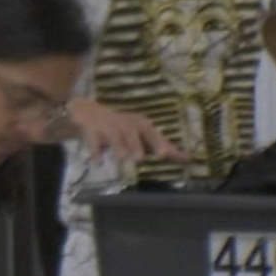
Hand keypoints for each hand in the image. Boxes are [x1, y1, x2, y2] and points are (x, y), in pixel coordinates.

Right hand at [59, 98, 188, 163]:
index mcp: (139, 125)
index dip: (160, 143)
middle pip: (133, 131)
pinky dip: (95, 150)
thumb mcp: (141, 135)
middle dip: (138, 143)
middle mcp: (124, 124)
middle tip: (142, 158)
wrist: (87, 113)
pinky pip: (93, 140)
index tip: (168, 155)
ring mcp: (107, 126)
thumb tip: (188, 159)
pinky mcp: (90, 130)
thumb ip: (162, 147)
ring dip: (119, 146)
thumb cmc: (121, 129)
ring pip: (114, 136)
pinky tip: (99, 162)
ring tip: (124, 158)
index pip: (152, 133)